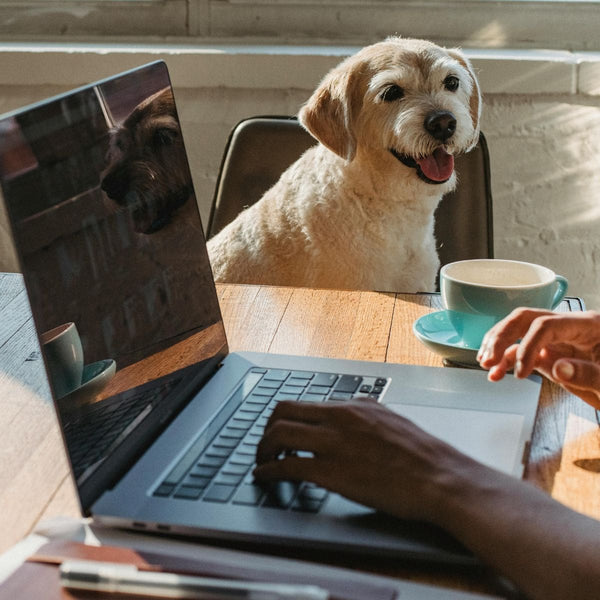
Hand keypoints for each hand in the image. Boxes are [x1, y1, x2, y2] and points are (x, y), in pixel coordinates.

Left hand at [254, 399, 477, 522]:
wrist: (441, 479)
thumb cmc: (423, 456)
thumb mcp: (392, 421)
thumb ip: (366, 415)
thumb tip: (352, 414)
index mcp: (355, 406)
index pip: (304, 402)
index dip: (284, 418)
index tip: (279, 430)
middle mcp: (340, 417)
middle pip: (283, 411)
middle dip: (266, 428)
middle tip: (264, 445)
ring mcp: (334, 442)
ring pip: (279, 434)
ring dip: (262, 449)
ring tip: (262, 461)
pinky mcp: (332, 471)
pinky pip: (287, 465)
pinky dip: (269, 470)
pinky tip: (265, 477)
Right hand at [478, 308, 599, 408]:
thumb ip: (589, 373)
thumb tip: (557, 366)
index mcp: (588, 325)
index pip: (546, 325)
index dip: (528, 346)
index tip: (521, 372)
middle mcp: (568, 328)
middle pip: (526, 319)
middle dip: (502, 336)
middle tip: (488, 357)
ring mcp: (557, 341)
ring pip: (518, 331)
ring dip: (499, 346)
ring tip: (485, 364)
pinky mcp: (551, 355)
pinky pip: (522, 352)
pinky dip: (506, 361)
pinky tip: (495, 374)